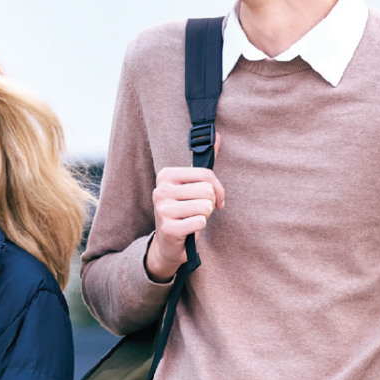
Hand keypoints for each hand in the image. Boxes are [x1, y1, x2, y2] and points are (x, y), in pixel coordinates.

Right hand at [145, 167, 226, 281]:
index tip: (215, 198)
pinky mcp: (169, 229)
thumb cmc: (184, 211)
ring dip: (205, 216)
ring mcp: (162, 210)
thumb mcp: (192, 186)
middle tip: (198, 211)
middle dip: (210, 203)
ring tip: (193, 219)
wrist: (168, 243)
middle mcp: (160, 191)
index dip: (218, 189)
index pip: (206, 174)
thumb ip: (205, 162)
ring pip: (206, 206)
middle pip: (207, 191)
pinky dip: (199, 227)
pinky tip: (189, 229)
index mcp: (166, 175)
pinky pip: (200, 222)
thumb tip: (218, 135)